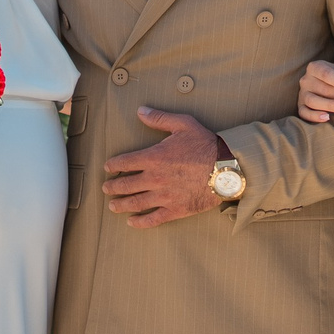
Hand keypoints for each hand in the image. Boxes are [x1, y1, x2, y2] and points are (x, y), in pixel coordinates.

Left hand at [103, 107, 230, 228]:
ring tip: (113, 206)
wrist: (227, 168)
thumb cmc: (206, 144)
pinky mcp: (175, 210)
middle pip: (124, 185)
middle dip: (112, 187)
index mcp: (153, 157)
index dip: (112, 165)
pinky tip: (131, 222)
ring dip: (120, 205)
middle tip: (106, 188)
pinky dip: (139, 222)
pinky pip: (152, 219)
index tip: (107, 168)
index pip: (123, 162)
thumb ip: (159, 118)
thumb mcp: (183, 124)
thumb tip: (140, 111)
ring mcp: (164, 196)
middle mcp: (154, 178)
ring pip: (134, 203)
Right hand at [298, 61, 333, 122]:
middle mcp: (306, 80)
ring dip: (331, 106)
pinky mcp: (301, 106)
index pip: (326, 74)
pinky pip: (304, 113)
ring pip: (313, 101)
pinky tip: (327, 117)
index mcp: (315, 67)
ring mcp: (302, 94)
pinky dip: (314, 116)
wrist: (331, 88)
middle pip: (323, 89)